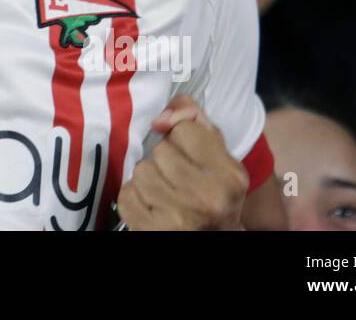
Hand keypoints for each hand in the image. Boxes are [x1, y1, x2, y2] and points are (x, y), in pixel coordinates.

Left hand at [116, 94, 248, 230]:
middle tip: (177, 176)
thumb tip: (161, 118)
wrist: (214, 237)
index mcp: (229, 175)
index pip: (184, 129)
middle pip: (160, 150)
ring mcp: (178, 217)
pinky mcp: (151, 230)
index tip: (189, 153)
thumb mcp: (218, 156)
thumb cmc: (215, 194)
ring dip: (148, 178)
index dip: (182, 138)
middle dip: (165, 159)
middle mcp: (206, 198)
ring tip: (165, 190)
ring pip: (141, 171)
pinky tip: (152, 204)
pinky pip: (126, 195)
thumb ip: (194, 120)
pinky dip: (135, 197)